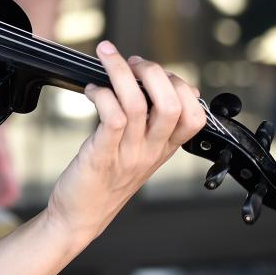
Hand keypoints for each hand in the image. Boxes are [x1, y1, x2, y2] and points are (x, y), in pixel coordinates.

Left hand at [47, 41, 205, 239]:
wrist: (79, 217)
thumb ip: (151, 126)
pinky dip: (101, 94)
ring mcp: (128, 154)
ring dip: (120, 72)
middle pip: (172, 103)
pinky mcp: (101, 156)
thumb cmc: (104, 180)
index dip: (180, 85)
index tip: (152, 72)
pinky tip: (91, 90)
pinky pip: (111, 118)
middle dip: (154, 72)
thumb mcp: (138, 154)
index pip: (195, 115)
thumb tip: (158, 86)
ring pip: (137, 104)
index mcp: (163, 149)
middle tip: (132, 62)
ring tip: (106, 57)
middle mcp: (150, 151)